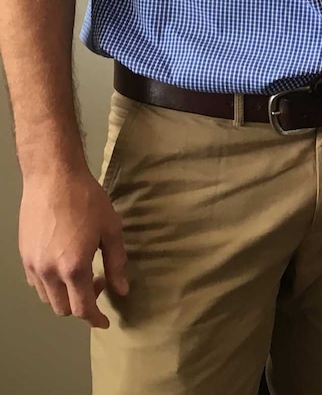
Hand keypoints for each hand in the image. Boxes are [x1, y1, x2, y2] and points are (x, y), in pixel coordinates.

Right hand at [19, 169, 127, 328]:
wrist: (53, 176)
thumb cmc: (86, 199)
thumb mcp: (110, 229)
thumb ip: (116, 263)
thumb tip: (122, 290)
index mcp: (73, 267)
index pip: (82, 309)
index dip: (95, 319)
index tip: (104, 321)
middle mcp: (49, 272)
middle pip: (63, 309)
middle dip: (82, 305)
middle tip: (98, 282)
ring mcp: (32, 264)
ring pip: (47, 298)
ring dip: (64, 295)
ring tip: (80, 272)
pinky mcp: (23, 255)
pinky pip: (35, 282)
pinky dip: (49, 284)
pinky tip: (62, 264)